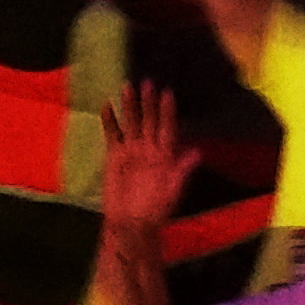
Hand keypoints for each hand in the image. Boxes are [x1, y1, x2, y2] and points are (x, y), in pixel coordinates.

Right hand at [94, 89, 189, 239]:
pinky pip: (112, 134)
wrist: (130, 222)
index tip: (168, 93)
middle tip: (147, 82)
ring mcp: (132, 150)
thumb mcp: (172, 190)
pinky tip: (106, 105)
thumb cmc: (156, 208)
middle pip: (148, 121)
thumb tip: (198, 153)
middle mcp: (149, 148)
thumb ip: (181, 170)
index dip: (167, 112)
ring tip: (127, 86)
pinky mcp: (114, 155)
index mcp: (165, 154)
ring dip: (129, 106)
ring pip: (131, 123)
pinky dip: (109, 120)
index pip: (167, 127)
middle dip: (148, 103)